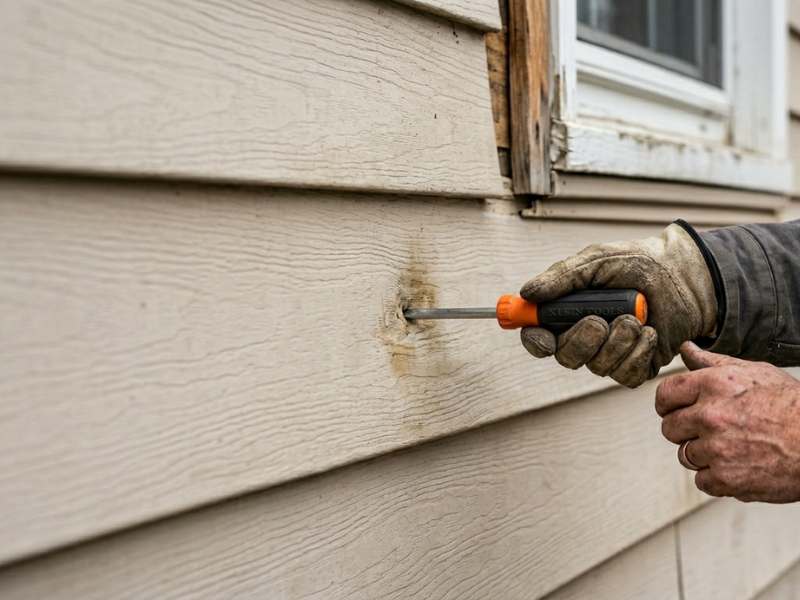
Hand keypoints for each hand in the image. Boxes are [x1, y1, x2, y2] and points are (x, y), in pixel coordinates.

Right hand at [519, 223, 717, 387]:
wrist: (685, 275)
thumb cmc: (640, 263)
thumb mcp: (597, 260)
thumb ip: (562, 277)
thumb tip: (528, 292)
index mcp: (570, 313)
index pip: (540, 337)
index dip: (535, 340)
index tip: (540, 334)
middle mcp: (586, 337)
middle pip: (565, 357)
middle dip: (580, 341)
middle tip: (599, 322)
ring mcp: (611, 354)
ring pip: (597, 366)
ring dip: (616, 343)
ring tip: (635, 319)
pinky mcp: (636, 367)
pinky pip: (625, 375)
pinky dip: (637, 353)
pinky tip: (649, 333)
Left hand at [657, 342, 799, 502]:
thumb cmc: (793, 407)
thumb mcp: (755, 373)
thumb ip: (713, 363)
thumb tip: (687, 349)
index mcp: (714, 385)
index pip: (664, 394)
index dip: (668, 404)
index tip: (675, 410)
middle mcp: (711, 415)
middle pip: (670, 428)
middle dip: (686, 430)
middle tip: (711, 430)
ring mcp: (716, 449)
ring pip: (685, 455)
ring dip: (703, 454)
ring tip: (731, 447)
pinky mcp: (726, 478)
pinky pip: (701, 481)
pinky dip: (716, 478)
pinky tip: (737, 466)